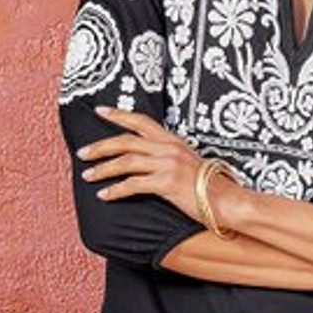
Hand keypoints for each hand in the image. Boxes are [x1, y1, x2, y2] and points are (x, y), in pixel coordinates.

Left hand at [77, 109, 225, 223]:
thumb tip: (150, 160)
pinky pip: (133, 184)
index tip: (100, 112)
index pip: (140, 121)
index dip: (118, 116)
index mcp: (173, 140)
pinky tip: (104, 195)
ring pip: (125, 162)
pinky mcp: (167, 183)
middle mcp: (168, 148)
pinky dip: (116, 190)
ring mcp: (167, 165)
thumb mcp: (189, 162)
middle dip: (101, 146)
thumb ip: (169, 156)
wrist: (229, 201)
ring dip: (103, 169)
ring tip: (88, 175)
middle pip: (126, 141)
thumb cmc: (210, 186)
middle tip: (82, 152)